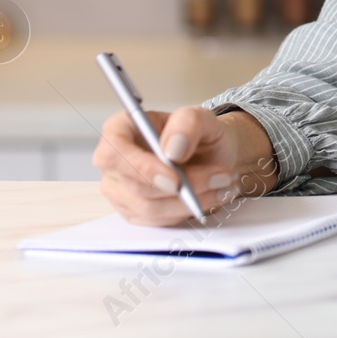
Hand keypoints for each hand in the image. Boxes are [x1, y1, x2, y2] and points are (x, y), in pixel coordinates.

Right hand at [93, 106, 273, 225]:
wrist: (210, 154)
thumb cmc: (198, 133)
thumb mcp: (201, 116)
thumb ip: (187, 123)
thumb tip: (172, 150)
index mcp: (120, 129)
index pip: (113, 152)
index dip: (140, 169)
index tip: (175, 179)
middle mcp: (115, 162)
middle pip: (136, 186)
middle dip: (183, 186)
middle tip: (220, 177)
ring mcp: (121, 190)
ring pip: (149, 208)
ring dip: (191, 200)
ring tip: (223, 183)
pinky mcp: (135, 212)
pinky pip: (158, 221)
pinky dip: (188, 211)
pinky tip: (212, 196)